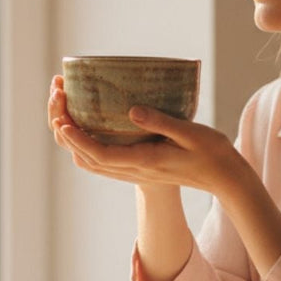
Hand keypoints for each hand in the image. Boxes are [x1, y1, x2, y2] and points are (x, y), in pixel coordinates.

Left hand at [49, 75, 246, 194]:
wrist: (223, 177)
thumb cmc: (211, 152)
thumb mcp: (190, 132)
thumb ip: (161, 121)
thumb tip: (131, 110)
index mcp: (144, 161)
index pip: (100, 154)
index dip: (77, 140)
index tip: (62, 121)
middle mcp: (134, 170)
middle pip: (87, 159)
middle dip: (66, 134)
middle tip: (57, 103)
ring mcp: (135, 171)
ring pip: (91, 162)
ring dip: (72, 141)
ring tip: (62, 112)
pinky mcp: (138, 168)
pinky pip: (103, 161)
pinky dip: (85, 147)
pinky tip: (84, 127)